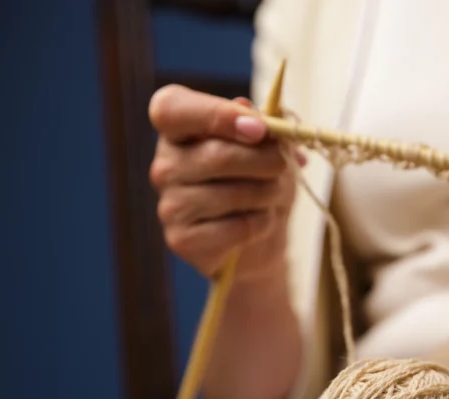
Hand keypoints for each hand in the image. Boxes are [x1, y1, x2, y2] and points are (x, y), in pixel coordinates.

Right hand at [149, 85, 303, 279]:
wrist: (258, 239)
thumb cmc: (260, 180)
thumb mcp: (270, 145)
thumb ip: (261, 123)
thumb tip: (248, 110)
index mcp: (176, 128)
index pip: (170, 109)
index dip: (216, 115)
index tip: (258, 128)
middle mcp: (164, 165)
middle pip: (217, 155)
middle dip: (266, 160)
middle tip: (284, 165)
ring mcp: (169, 205)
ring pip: (231, 194)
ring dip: (269, 193)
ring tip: (275, 194)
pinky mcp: (182, 240)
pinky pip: (236, 227)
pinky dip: (262, 223)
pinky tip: (261, 221)